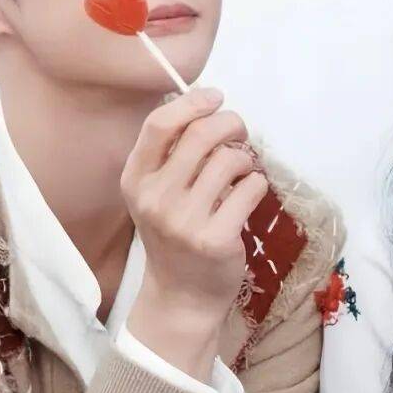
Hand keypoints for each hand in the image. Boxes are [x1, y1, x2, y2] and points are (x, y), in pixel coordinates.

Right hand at [120, 87, 268, 368]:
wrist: (181, 295)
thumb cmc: (173, 233)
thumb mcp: (156, 193)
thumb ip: (171, 154)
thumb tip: (206, 105)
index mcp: (135, 180)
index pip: (159, 125)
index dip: (192, 102)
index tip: (215, 97)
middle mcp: (154, 198)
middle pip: (201, 134)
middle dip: (230, 123)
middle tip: (240, 131)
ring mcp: (184, 221)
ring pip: (230, 159)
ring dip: (246, 157)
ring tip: (242, 170)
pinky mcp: (216, 238)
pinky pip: (251, 188)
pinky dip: (256, 184)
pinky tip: (247, 196)